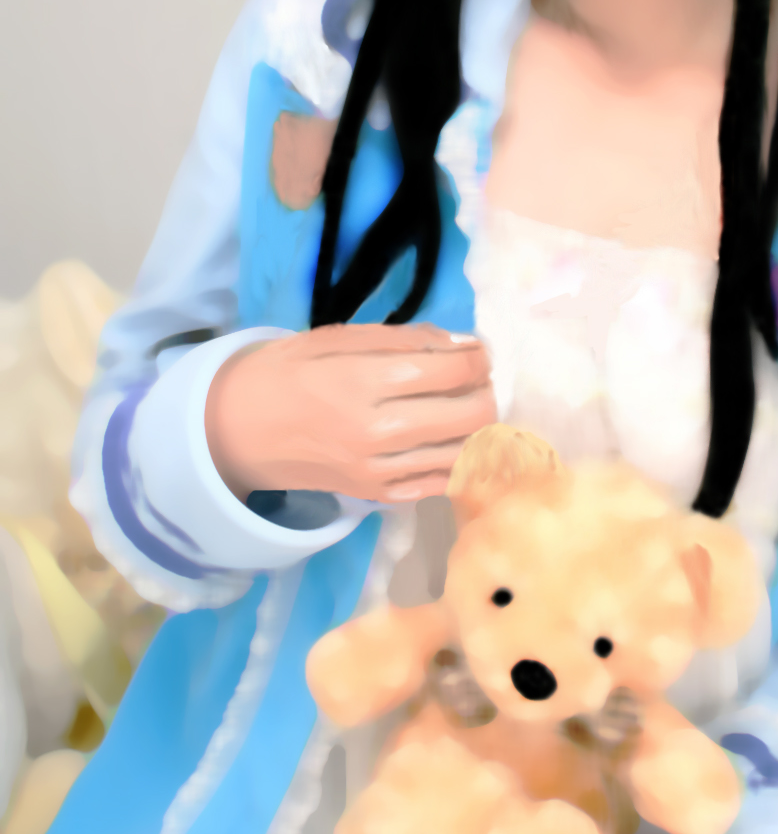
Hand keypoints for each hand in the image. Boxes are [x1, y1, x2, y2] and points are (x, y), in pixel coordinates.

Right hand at [204, 322, 494, 502]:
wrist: (235, 431)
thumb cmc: (285, 372)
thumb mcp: (338, 337)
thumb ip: (405, 339)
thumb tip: (463, 344)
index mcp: (364, 382)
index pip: (453, 372)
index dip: (479, 357)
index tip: (477, 351)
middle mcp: (378, 432)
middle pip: (470, 415)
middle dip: (486, 391)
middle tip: (475, 378)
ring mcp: (379, 471)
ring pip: (463, 453)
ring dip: (479, 427)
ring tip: (465, 405)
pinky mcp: (376, 496)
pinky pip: (440, 484)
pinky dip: (458, 460)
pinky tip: (453, 440)